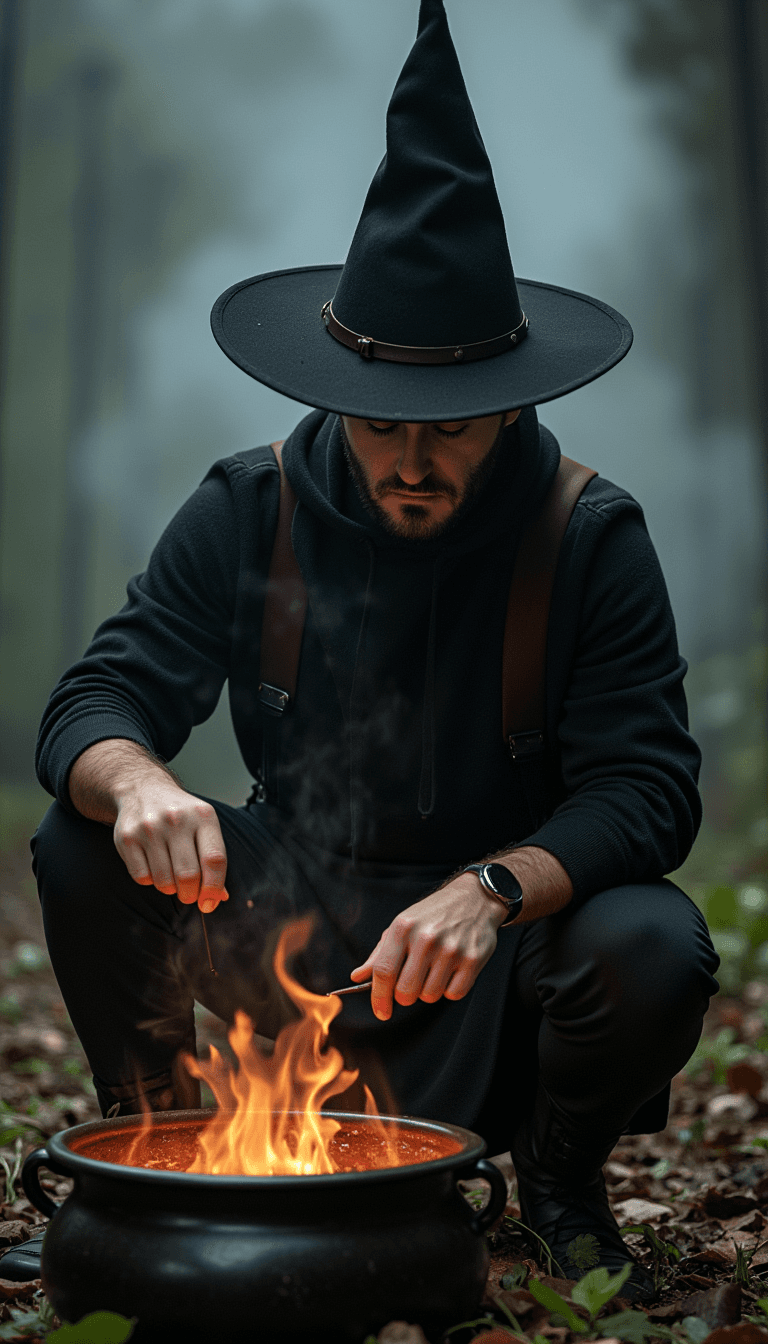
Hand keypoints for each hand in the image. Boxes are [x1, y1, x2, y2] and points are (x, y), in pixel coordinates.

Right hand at [114, 779, 228, 912]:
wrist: (142, 789)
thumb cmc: (180, 814)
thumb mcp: (203, 825)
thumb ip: (213, 859)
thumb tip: (220, 897)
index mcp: (203, 816)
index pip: (215, 860)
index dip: (214, 889)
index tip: (209, 903)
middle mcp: (177, 819)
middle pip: (188, 875)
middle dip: (190, 894)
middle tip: (188, 894)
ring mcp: (150, 827)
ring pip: (164, 881)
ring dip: (169, 888)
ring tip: (170, 876)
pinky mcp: (127, 837)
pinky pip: (141, 877)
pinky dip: (149, 880)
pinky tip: (152, 865)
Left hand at [349, 873, 504, 1020]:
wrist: (474, 898)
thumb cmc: (432, 915)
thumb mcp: (402, 925)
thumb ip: (379, 954)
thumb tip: (357, 977)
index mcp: (403, 927)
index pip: (384, 971)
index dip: (379, 997)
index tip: (381, 1012)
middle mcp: (426, 938)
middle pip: (406, 991)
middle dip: (405, 995)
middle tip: (411, 982)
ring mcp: (451, 949)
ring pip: (430, 996)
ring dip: (428, 991)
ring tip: (433, 971)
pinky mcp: (473, 959)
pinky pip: (453, 993)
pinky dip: (449, 989)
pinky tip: (450, 972)